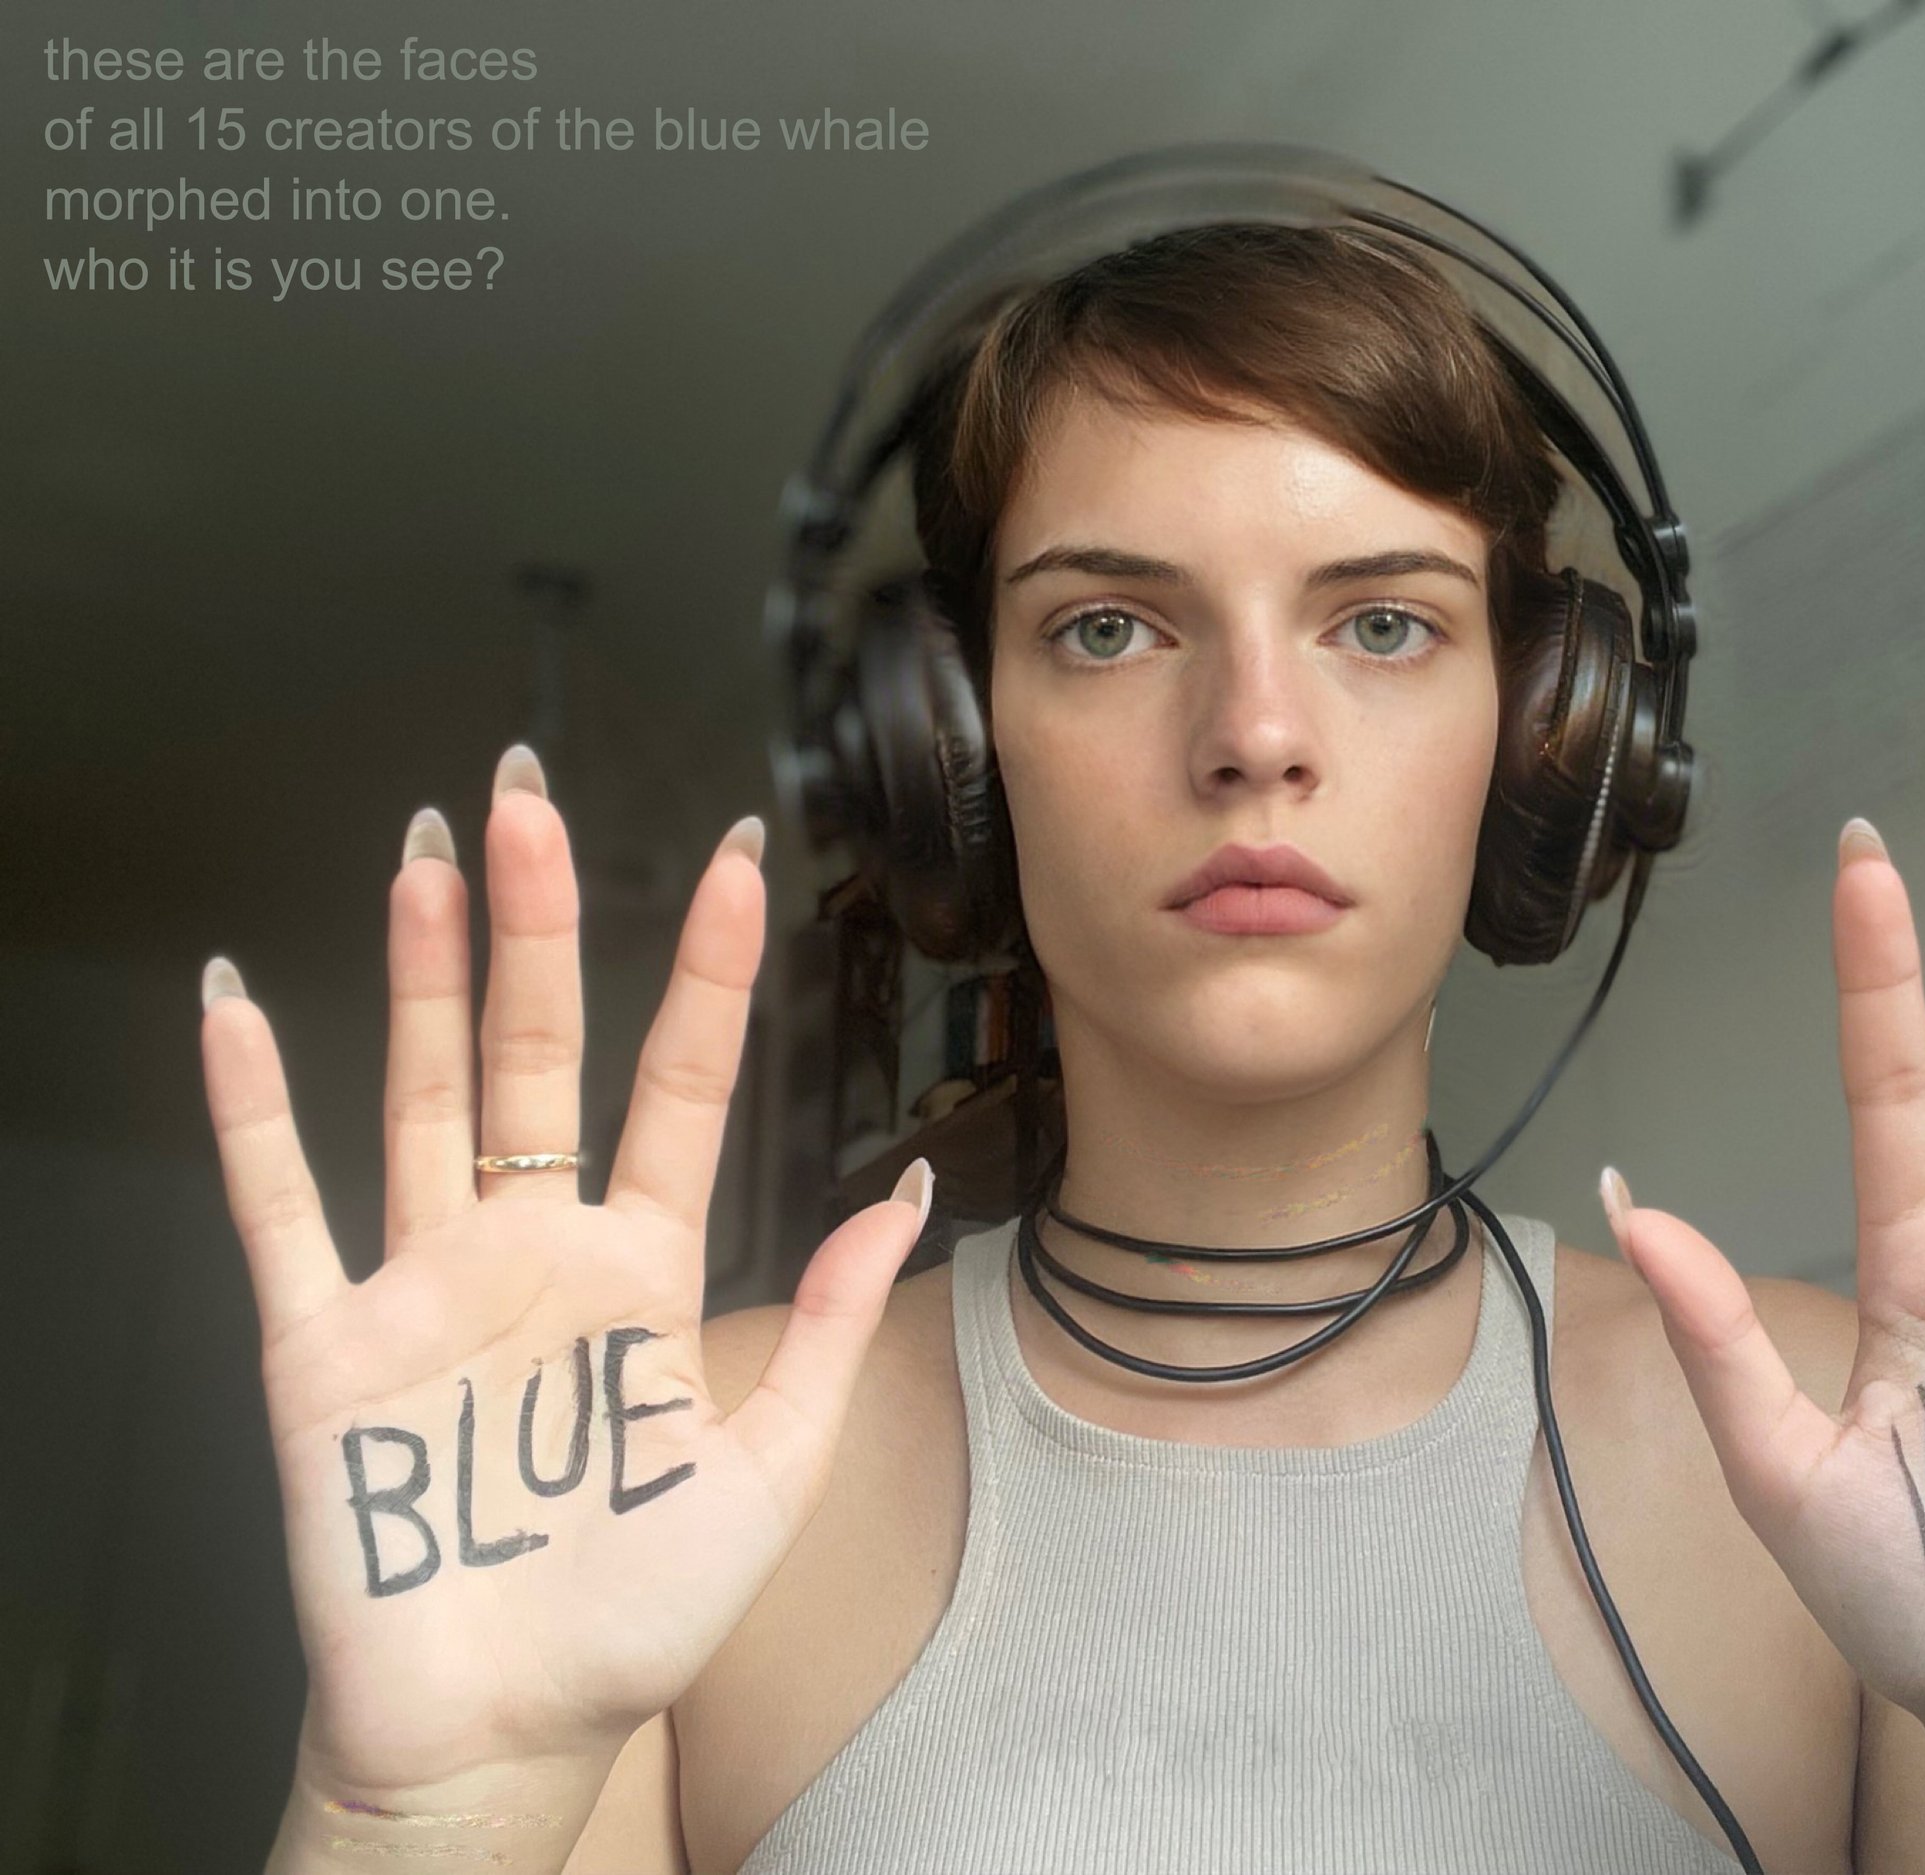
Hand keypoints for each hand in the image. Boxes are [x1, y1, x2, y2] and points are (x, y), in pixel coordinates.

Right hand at [200, 746, 930, 1799]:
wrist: (508, 1731)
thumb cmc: (638, 1612)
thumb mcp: (774, 1464)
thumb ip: (832, 1320)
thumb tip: (907, 1191)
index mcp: (642, 1270)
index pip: (682, 1083)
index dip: (711, 970)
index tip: (738, 857)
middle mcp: (531, 1252)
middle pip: (538, 1051)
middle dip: (538, 920)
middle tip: (531, 793)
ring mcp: (423, 1286)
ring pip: (421, 1093)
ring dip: (420, 972)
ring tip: (425, 854)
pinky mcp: (325, 1348)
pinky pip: (281, 1207)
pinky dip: (253, 1107)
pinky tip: (240, 1005)